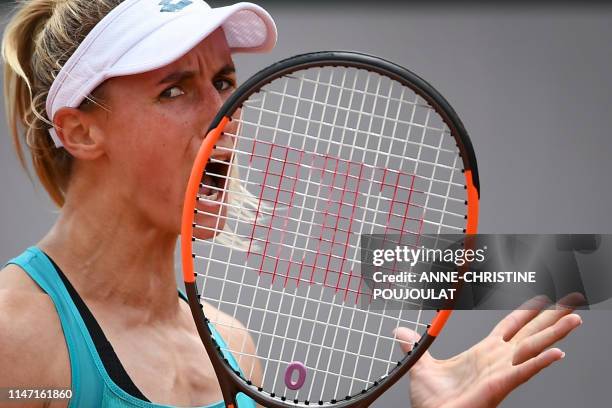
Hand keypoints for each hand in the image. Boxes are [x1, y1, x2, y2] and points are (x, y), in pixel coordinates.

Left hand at [395, 297, 581, 407]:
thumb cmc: (432, 402)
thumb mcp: (422, 365)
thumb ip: (415, 345)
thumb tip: (400, 332)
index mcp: (483, 353)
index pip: (510, 328)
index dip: (526, 313)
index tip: (542, 299)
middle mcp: (497, 361)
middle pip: (529, 334)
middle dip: (551, 318)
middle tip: (572, 302)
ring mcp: (500, 373)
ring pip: (532, 348)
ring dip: (554, 334)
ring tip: (574, 319)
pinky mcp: (498, 386)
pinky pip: (522, 373)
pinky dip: (539, 363)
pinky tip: (556, 353)